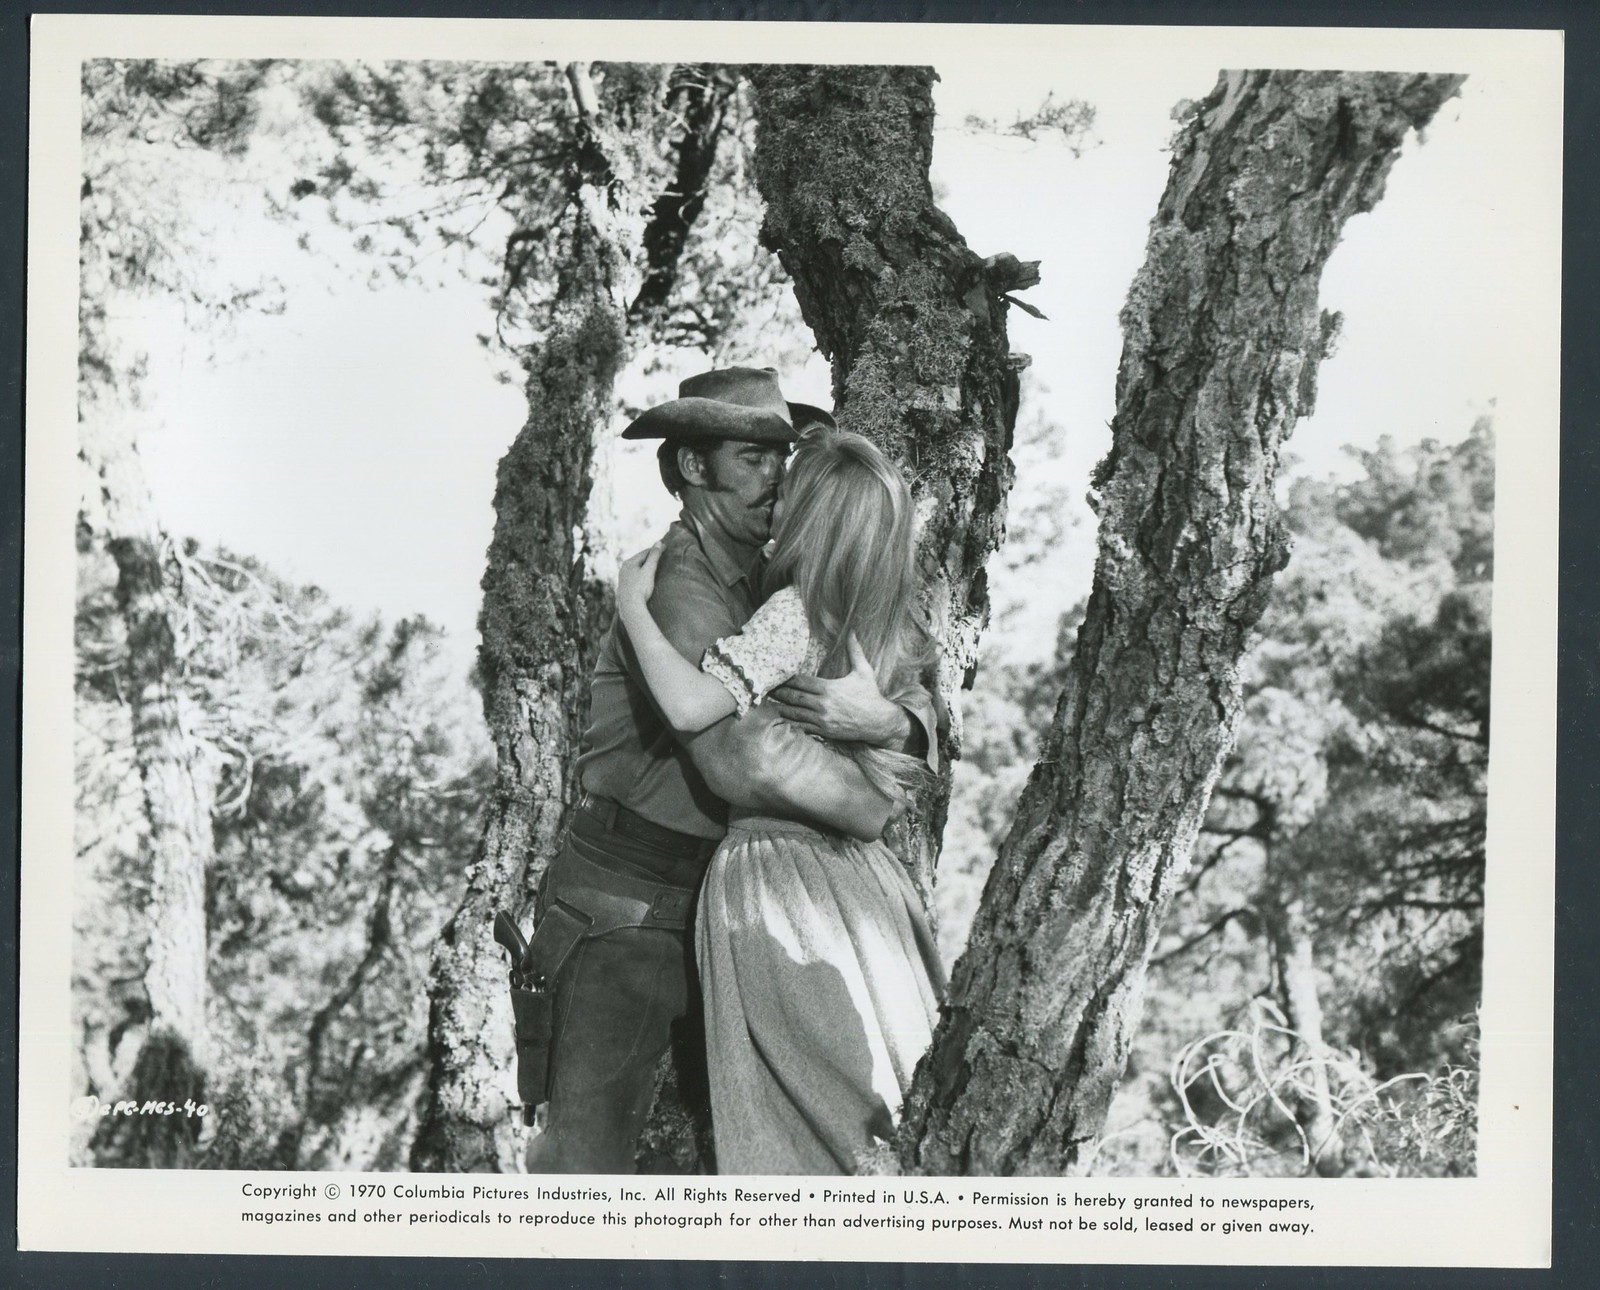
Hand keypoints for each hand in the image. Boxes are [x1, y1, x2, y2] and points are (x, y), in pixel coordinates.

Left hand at [616, 544, 661, 615]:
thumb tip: (659, 543)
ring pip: (636, 570)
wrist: (630, 607)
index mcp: (629, 562)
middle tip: (661, 556)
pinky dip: (641, 576)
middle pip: (640, 560)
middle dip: (650, 558)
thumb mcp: (649, 570)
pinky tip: (645, 581)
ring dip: (645, 567)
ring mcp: (623, 579)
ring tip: (654, 568)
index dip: (656, 550)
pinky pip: (634, 578)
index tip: (666, 547)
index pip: (645, 552)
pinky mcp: (624, 588)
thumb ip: (654, 556)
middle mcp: (623, 569)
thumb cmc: (640, 587)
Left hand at [768, 634, 911, 745]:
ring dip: (781, 708)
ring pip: (795, 713)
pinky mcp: (824, 731)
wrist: (879, 722)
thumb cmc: (871, 695)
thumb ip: (855, 651)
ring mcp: (822, 719)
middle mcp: (822, 704)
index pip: (801, 682)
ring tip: (769, 704)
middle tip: (766, 689)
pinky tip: (782, 720)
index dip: (787, 679)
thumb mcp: (864, 671)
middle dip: (779, 693)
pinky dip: (791, 724)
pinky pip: (803, 728)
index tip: (776, 675)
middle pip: (794, 697)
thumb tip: (852, 631)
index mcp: (828, 688)